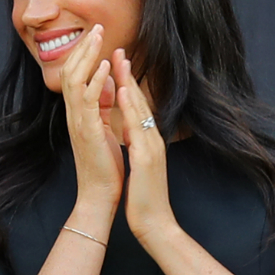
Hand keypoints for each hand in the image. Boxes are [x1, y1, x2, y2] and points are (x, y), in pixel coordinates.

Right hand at [60, 23, 124, 207]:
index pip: (76, 75)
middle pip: (70, 71)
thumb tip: (111, 85)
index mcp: (79, 113)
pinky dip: (96, 81)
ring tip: (97, 36)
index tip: (96, 34)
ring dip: (87, 56)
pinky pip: (87, 100)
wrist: (100, 194)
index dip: (84, 54)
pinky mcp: (87, 131)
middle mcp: (74, 114)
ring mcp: (77, 121)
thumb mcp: (105, 128)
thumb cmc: (105, 164)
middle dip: (83, 47)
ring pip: (75, 80)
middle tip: (95, 26)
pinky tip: (105, 66)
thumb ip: (104, 106)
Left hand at [111, 48, 174, 242]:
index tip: (118, 64)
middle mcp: (153, 140)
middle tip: (119, 50)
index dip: (128, 84)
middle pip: (141, 101)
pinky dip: (131, 108)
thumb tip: (129, 132)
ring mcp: (152, 147)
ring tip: (120, 61)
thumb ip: (137, 146)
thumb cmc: (145, 198)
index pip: (138, 108)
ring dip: (130, 83)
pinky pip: (138, 127)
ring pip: (141, 109)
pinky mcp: (147, 158)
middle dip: (129, 75)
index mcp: (149, 142)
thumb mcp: (140, 165)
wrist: (156, 224)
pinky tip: (125, 93)